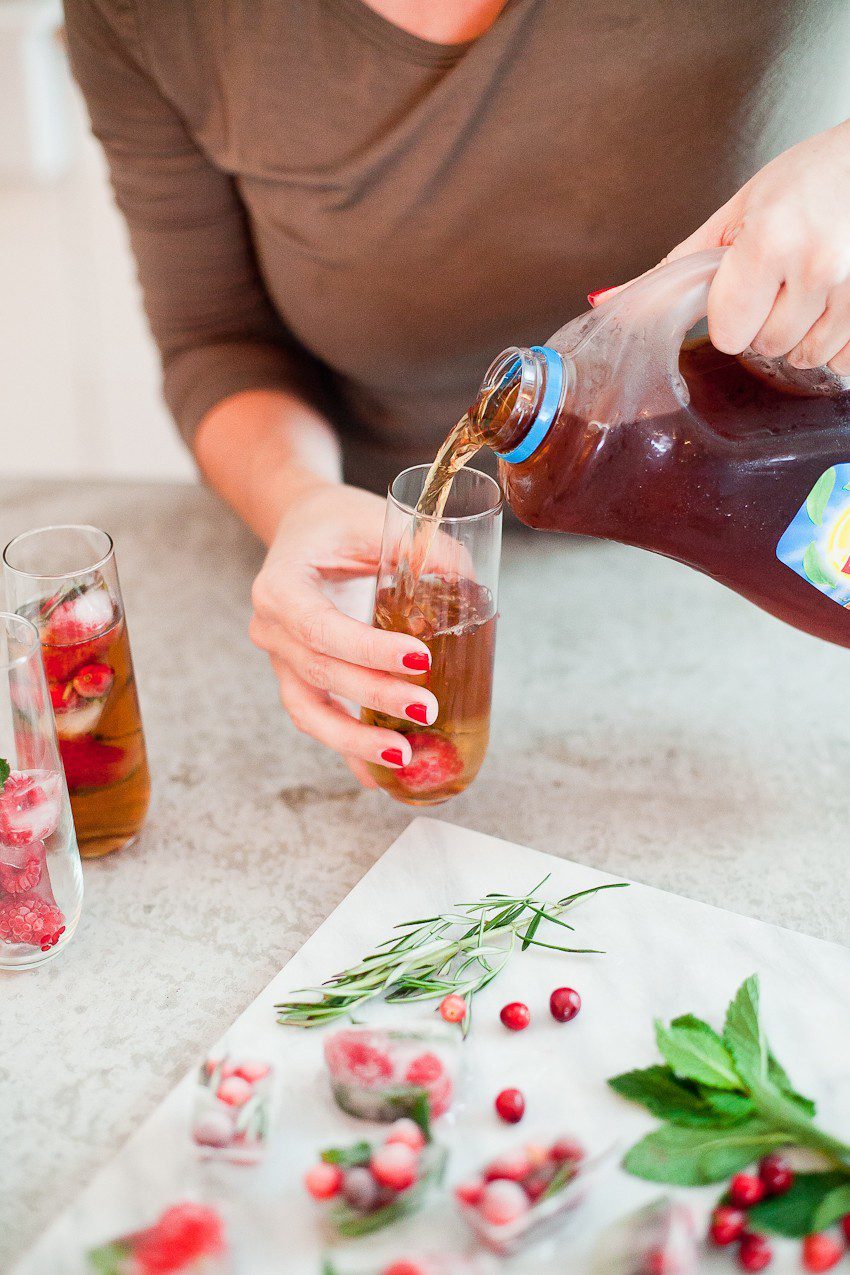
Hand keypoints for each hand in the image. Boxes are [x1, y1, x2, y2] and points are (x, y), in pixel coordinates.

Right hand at [249, 483, 437, 786]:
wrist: (302, 527)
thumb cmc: (338, 523)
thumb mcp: (375, 521)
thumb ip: (422, 549)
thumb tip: (472, 589)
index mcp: (280, 585)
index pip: (320, 626)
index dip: (367, 650)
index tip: (420, 659)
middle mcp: (271, 628)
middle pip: (320, 674)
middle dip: (375, 697)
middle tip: (427, 710)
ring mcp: (280, 660)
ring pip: (309, 713)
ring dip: (356, 740)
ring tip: (403, 758)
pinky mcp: (298, 680)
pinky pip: (319, 721)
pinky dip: (350, 749)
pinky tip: (380, 777)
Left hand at [594, 119, 849, 372]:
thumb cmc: (810, 178)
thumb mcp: (737, 211)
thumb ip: (677, 265)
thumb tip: (607, 300)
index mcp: (770, 241)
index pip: (727, 332)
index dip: (731, 313)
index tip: (744, 287)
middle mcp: (816, 267)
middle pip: (766, 347)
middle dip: (766, 322)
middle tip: (783, 280)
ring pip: (806, 358)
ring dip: (803, 335)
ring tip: (812, 288)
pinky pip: (845, 363)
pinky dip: (837, 346)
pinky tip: (834, 308)